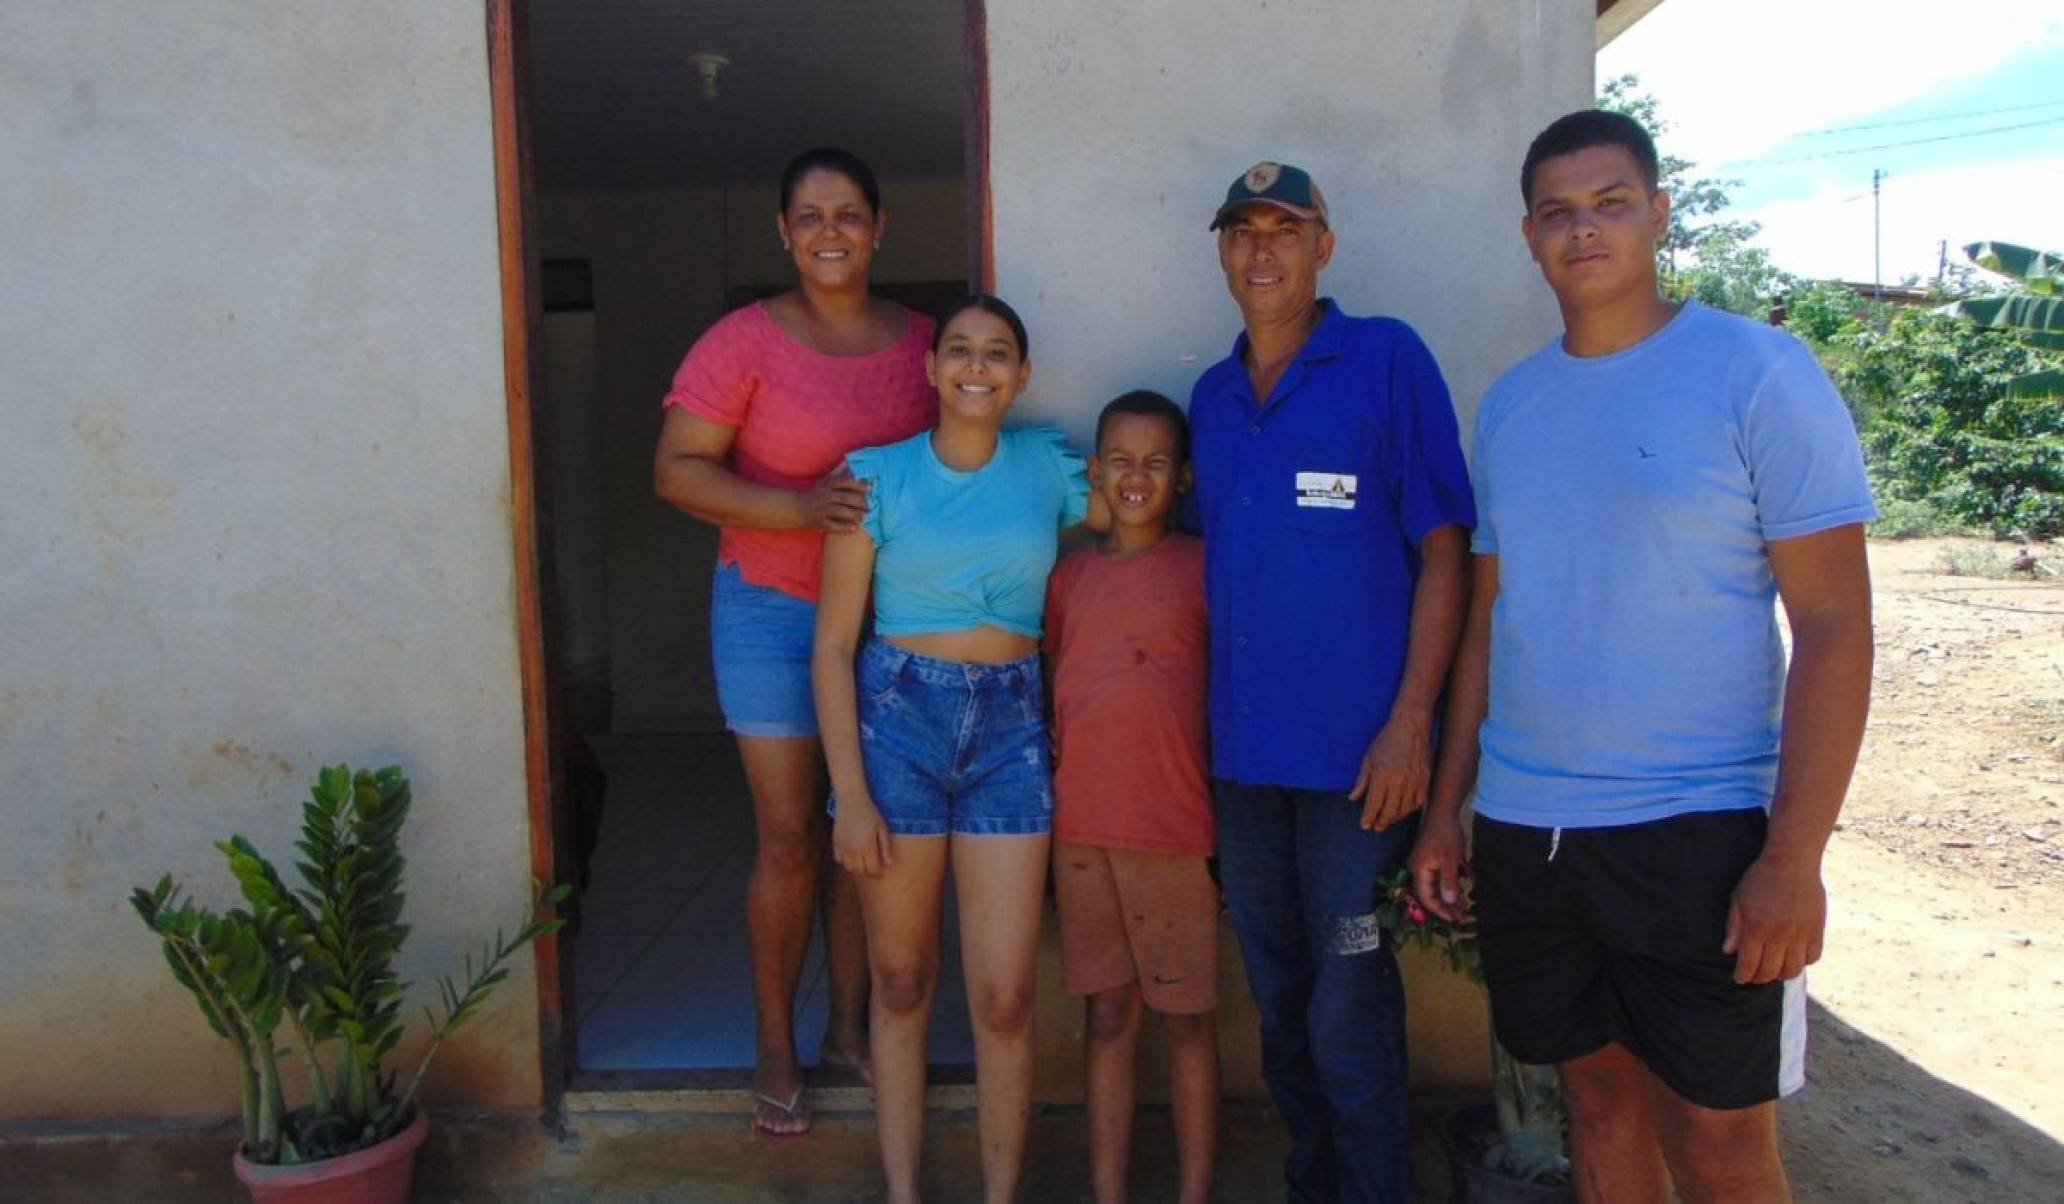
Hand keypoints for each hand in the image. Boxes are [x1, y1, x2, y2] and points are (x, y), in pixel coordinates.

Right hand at [807, 466, 871, 532]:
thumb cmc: (817, 493)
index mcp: (828, 484)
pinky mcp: (819, 521)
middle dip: (860, 502)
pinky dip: (844, 527)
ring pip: (840, 511)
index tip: (870, 488)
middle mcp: (825, 496)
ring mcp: (822, 509)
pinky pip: (833, 525)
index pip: (844, 481)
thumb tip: (850, 460)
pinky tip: (854, 527)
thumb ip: (839, 471)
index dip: (858, 484)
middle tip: (870, 506)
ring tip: (864, 517)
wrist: (798, 508)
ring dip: (853, 515)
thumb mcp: (826, 480)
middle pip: (845, 498)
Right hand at [832, 796, 893, 877]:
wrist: (852, 801)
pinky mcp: (836, 843)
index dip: (878, 873)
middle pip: (861, 871)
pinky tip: (852, 855)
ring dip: (857, 868)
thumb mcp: (882, 828)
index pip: (873, 870)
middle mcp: (854, 850)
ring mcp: (843, 847)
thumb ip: (886, 847)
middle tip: (873, 868)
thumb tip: (889, 864)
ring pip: (849, 868)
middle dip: (868, 873)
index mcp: (868, 847)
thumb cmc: (871, 813)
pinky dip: (845, 861)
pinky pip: (839, 859)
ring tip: (863, 863)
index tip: (882, 871)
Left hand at [1349, 710, 1431, 830]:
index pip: (1373, 805)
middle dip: (1381, 822)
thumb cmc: (1387, 740)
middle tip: (1376, 827)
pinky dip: (1410, 810)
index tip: (1365, 825)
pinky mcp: (1425, 781)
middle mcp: (1398, 782)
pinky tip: (1404, 810)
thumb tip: (1353, 798)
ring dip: (1395, 818)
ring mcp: (1413, 783)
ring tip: (1388, 820)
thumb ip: (1361, 781)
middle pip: (1389, 812)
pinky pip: (1418, 803)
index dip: (1368, 818)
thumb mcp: (1368, 758)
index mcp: (1381, 776)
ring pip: (1404, 810)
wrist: (1411, 726)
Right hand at [1408, 812, 1468, 922]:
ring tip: (1464, 906)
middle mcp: (1419, 870)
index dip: (1440, 910)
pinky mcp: (1432, 860)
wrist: (1443, 813)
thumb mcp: (1450, 860)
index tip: (1455, 919)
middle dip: (1446, 906)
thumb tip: (1449, 902)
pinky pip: (1440, 877)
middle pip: (1431, 894)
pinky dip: (1451, 884)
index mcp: (1420, 871)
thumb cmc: (1446, 835)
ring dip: (1450, 896)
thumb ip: (1449, 882)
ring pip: (1437, 886)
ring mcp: (1425, 864)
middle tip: (1463, 915)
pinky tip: (1463, 887)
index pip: (1427, 897)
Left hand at [1722, 852, 1825, 983]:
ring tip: (1774, 970)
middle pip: (1770, 971)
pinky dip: (1803, 963)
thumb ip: (1734, 926)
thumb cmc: (1760, 878)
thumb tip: (1728, 951)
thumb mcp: (1738, 899)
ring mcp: (1800, 934)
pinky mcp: (1817, 930)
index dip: (1743, 976)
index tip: (1740, 978)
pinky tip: (1794, 958)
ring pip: (1793, 970)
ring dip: (1781, 975)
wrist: (1792, 861)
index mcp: (1756, 928)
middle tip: (1756, 975)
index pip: (1749, 964)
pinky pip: (1812, 957)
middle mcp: (1779, 935)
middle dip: (1760, 978)